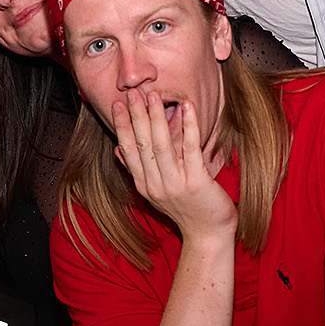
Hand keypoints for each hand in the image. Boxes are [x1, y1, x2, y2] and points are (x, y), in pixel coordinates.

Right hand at [111, 88, 234, 243]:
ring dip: (156, 117)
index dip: (122, 125)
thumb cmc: (186, 210)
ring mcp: (175, 184)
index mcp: (144, 185)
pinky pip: (191, 149)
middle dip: (136, 115)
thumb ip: (138, 170)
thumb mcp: (156, 191)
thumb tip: (117, 149)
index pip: (128, 150)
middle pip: (142, 144)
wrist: (208, 234)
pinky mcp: (196, 182)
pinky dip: (189, 125)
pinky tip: (188, 106)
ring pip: (161, 145)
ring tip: (153, 95)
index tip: (116, 104)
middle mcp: (155, 185)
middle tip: (132, 92)